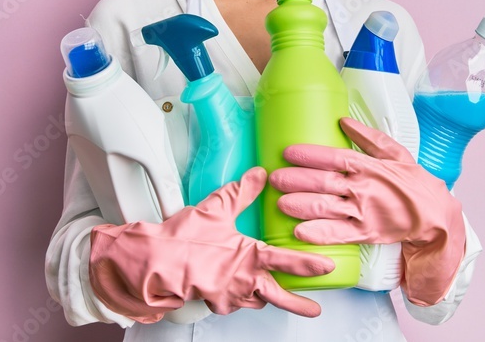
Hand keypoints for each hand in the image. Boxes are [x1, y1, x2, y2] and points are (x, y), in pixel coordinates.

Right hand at [89, 166, 335, 322]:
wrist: (157, 264)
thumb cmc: (185, 240)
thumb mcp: (216, 208)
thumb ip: (241, 192)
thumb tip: (259, 175)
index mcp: (250, 257)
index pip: (288, 261)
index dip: (310, 263)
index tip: (327, 265)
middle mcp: (244, 281)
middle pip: (279, 296)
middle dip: (299, 304)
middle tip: (314, 310)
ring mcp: (229, 296)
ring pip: (254, 299)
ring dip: (262, 296)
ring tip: (267, 292)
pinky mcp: (214, 303)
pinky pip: (231, 302)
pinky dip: (236, 296)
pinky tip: (233, 288)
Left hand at [269, 116, 465, 305]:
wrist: (434, 215)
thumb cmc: (412, 182)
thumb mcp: (395, 153)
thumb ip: (368, 137)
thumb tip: (343, 120)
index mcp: (369, 166)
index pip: (333, 157)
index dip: (309, 155)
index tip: (288, 152)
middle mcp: (363, 188)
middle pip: (323, 183)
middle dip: (295, 180)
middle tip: (275, 178)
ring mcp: (364, 212)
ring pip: (325, 208)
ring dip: (300, 205)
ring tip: (280, 202)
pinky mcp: (366, 233)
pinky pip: (339, 234)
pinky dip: (319, 234)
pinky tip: (300, 232)